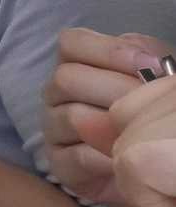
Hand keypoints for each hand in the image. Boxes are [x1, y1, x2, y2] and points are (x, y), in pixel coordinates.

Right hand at [41, 28, 172, 206]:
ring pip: (72, 117)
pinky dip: (109, 156)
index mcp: (74, 65)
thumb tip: (150, 62)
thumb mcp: (151, 78)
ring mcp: (53, 128)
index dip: (110, 50)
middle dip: (117, 88)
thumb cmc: (147, 114)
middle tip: (152, 102)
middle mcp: (55, 93)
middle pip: (66, 78)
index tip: (152, 65)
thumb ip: (147, 58)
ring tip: (145, 131)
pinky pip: (78, 156)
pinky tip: (133, 158)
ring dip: (113, 125)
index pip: (71, 43)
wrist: (146, 162)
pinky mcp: (59, 164)